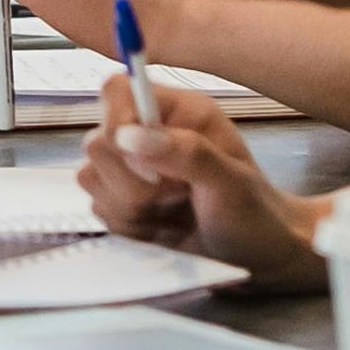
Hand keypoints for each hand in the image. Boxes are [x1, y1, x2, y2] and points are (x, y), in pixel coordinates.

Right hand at [74, 99, 325, 297]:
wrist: (259, 258)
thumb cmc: (255, 213)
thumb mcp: (230, 182)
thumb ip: (185, 153)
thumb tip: (129, 136)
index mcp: (177, 112)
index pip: (117, 90)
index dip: (115, 119)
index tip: (136, 154)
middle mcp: (148, 135)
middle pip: (96, 141)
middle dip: (131, 179)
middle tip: (174, 194)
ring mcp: (132, 171)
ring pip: (91, 178)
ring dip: (130, 206)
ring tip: (171, 212)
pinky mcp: (122, 204)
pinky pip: (98, 210)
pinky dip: (129, 226)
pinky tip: (161, 228)